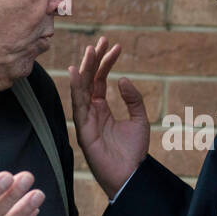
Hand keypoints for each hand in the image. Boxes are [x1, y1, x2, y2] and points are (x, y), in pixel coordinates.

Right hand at [68, 36, 149, 198]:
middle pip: (89, 80)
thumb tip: (123, 79)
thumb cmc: (133, 151)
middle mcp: (91, 112)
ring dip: (85, 70)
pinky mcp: (83, 129)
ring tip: (90, 51)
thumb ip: (134, 99)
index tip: (116, 46)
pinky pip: (77, 105)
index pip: (100, 80)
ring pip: (82, 89)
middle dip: (94, 60)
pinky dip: (76, 88)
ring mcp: (85, 119)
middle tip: (101, 41)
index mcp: (102, 109)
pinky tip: (76, 72)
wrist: (130, 174)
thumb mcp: (140, 120)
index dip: (106, 62)